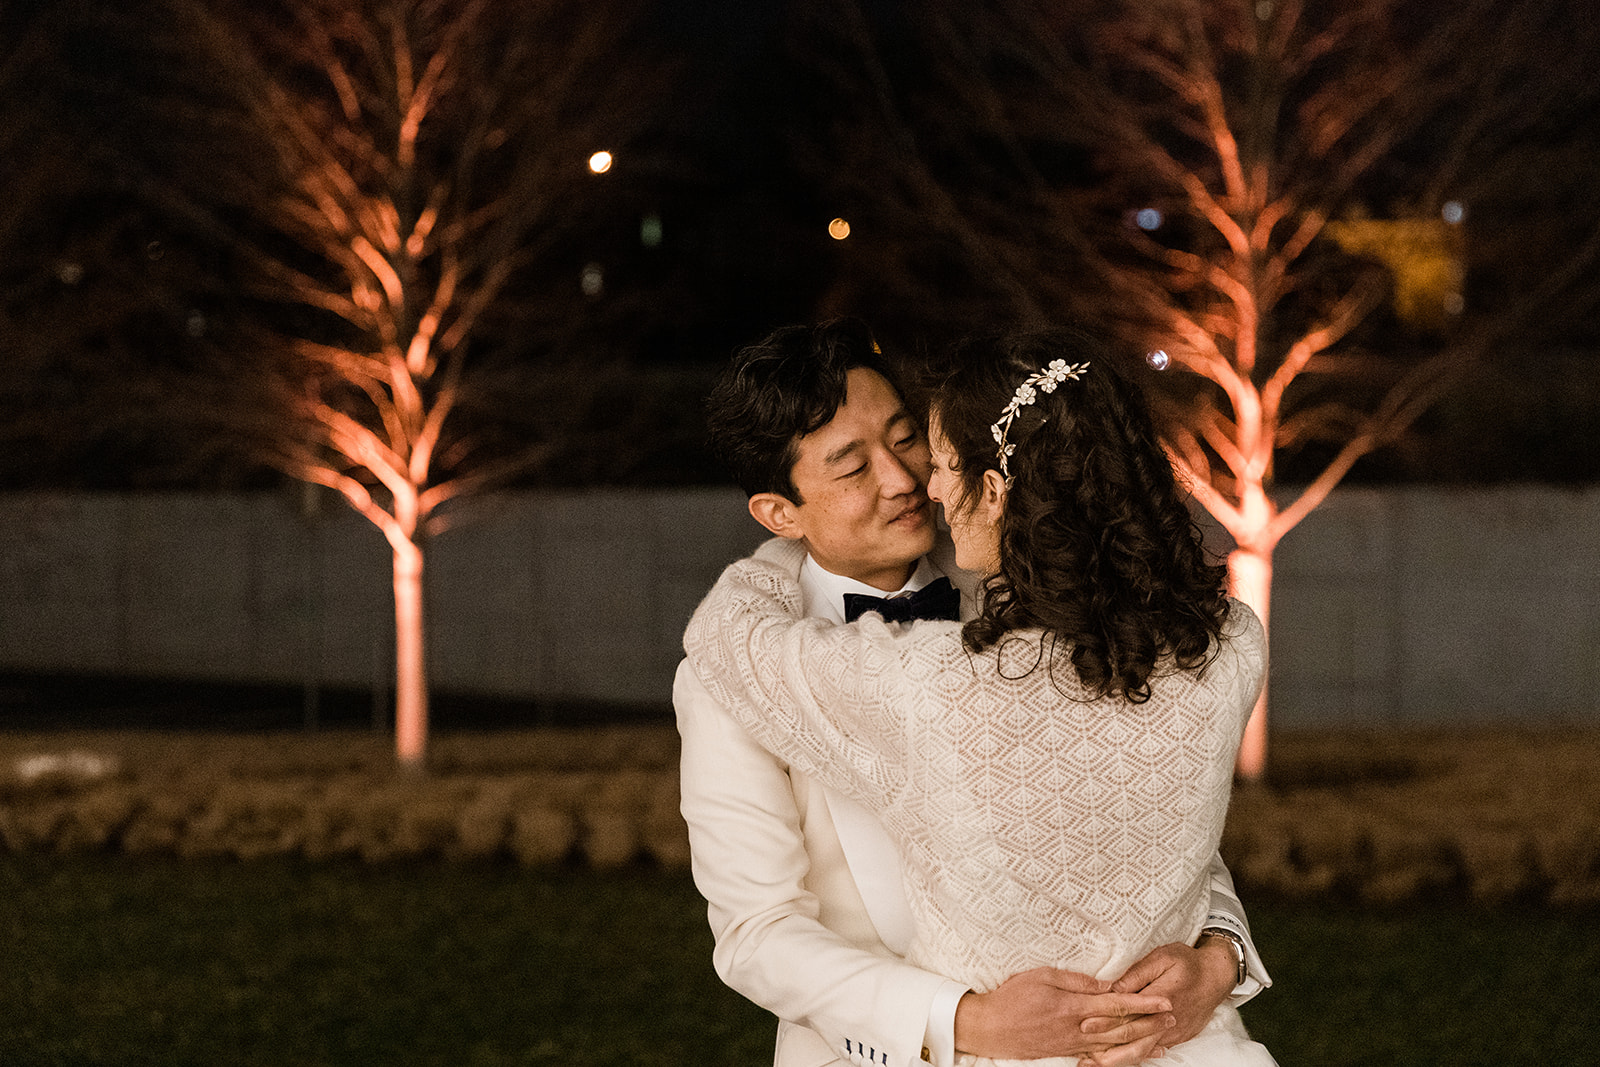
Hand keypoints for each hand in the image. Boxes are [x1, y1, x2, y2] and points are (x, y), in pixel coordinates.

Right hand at [954, 967, 1174, 1060]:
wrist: (991, 1028)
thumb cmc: (1013, 998)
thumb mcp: (1043, 977)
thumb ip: (1076, 980)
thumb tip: (1105, 984)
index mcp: (1075, 1007)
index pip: (1117, 1005)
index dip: (1144, 1003)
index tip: (1165, 1000)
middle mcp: (1080, 1029)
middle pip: (1123, 1028)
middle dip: (1151, 1022)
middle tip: (1174, 1016)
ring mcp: (1075, 1045)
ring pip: (1116, 1045)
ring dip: (1143, 1040)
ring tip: (1164, 1036)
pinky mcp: (1069, 1052)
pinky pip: (1103, 1055)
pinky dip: (1124, 1054)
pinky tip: (1137, 1054)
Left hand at [1080, 941, 1237, 1063]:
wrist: (1217, 977)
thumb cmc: (1187, 963)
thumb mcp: (1162, 957)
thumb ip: (1138, 973)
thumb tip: (1114, 987)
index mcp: (1161, 998)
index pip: (1129, 1012)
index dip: (1105, 1019)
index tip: (1085, 1024)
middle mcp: (1166, 1020)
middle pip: (1133, 1038)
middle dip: (1106, 1046)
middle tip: (1082, 1053)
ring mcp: (1172, 1032)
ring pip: (1142, 1050)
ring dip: (1118, 1058)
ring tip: (1095, 1064)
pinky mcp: (1175, 1038)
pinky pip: (1152, 1050)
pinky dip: (1134, 1057)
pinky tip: (1117, 1060)